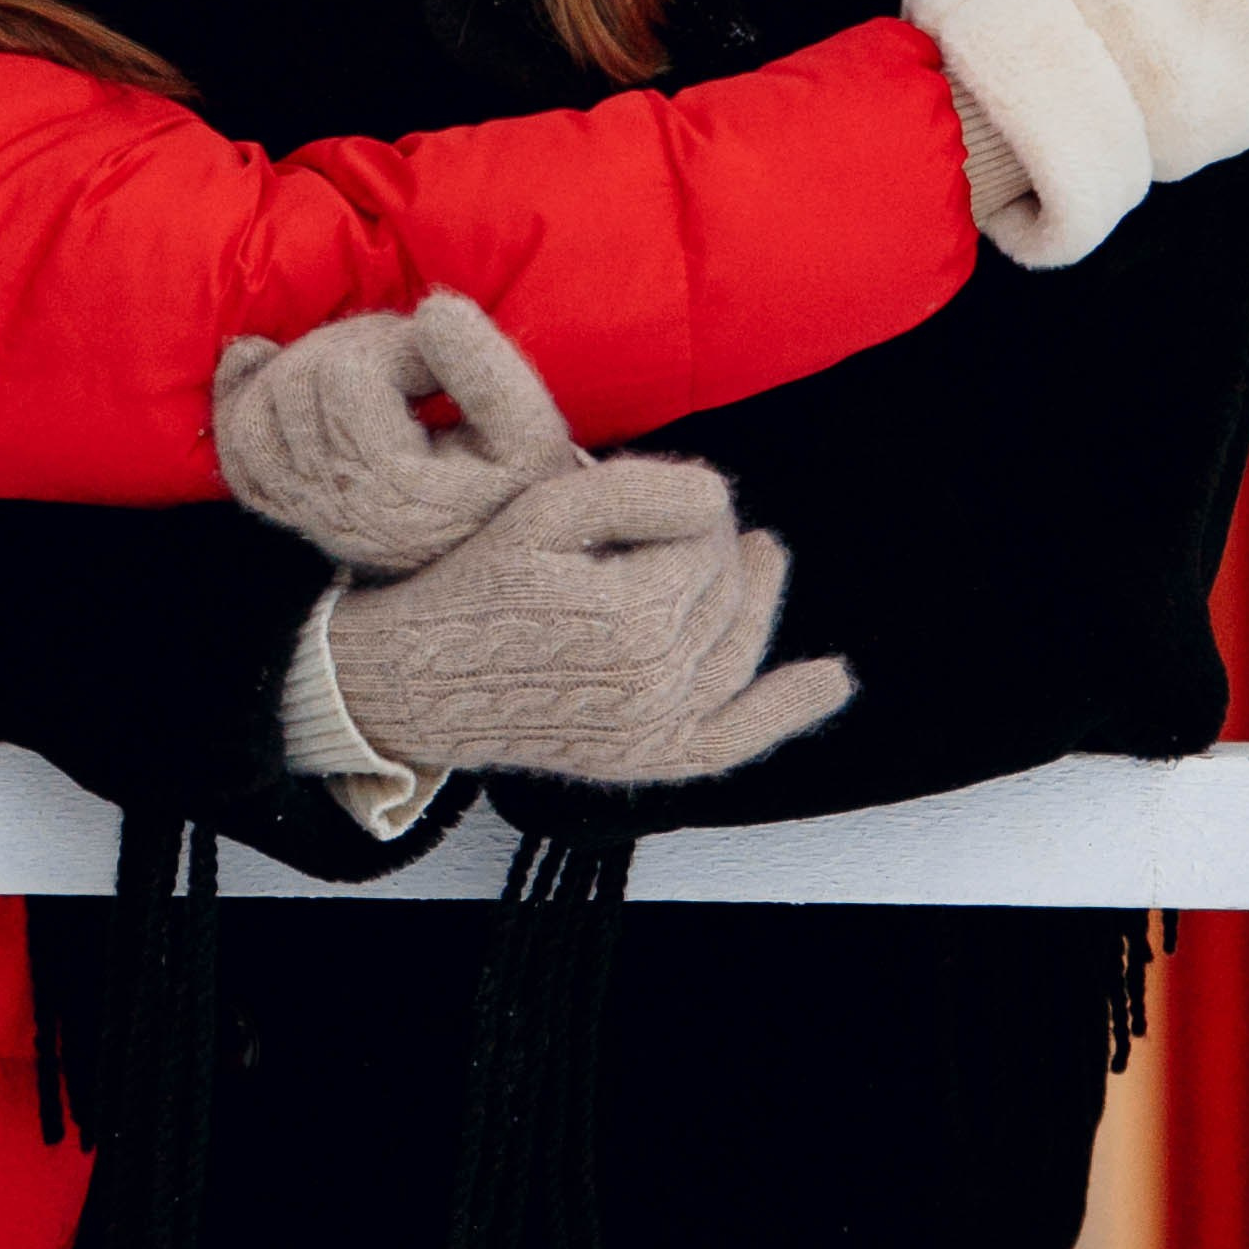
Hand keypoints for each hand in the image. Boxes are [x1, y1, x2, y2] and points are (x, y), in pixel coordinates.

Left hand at [214, 293, 576, 573]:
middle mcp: (335, 509)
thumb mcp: (529, 434)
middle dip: (353, 345)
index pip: (345, 378)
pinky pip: (235, 444)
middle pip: (299, 382)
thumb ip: (488, 372)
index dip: (388, 345)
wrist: (493, 558)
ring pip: (261, 404)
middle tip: (408, 360)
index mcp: (392, 492)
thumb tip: (431, 312)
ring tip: (372, 371)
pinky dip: (242, 395)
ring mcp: (302, 511)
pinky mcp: (285, 506)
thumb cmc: (515, 489)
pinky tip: (262, 363)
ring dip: (309, 363)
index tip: (434, 365)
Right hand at [325, 456, 853, 788]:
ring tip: (768, 557)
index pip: (709, 542)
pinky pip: (736, 737)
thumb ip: (639, 489)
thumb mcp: (544, 511)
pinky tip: (831, 679)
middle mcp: (659, 681)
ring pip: (740, 649)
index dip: (698, 507)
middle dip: (722, 548)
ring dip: (760, 600)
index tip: (667, 490)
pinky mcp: (647, 758)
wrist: (417, 680)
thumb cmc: (474, 585)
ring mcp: (657, 728)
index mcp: (637, 614)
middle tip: (695, 518)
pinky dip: (787, 707)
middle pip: (729, 592)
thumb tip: (720, 497)